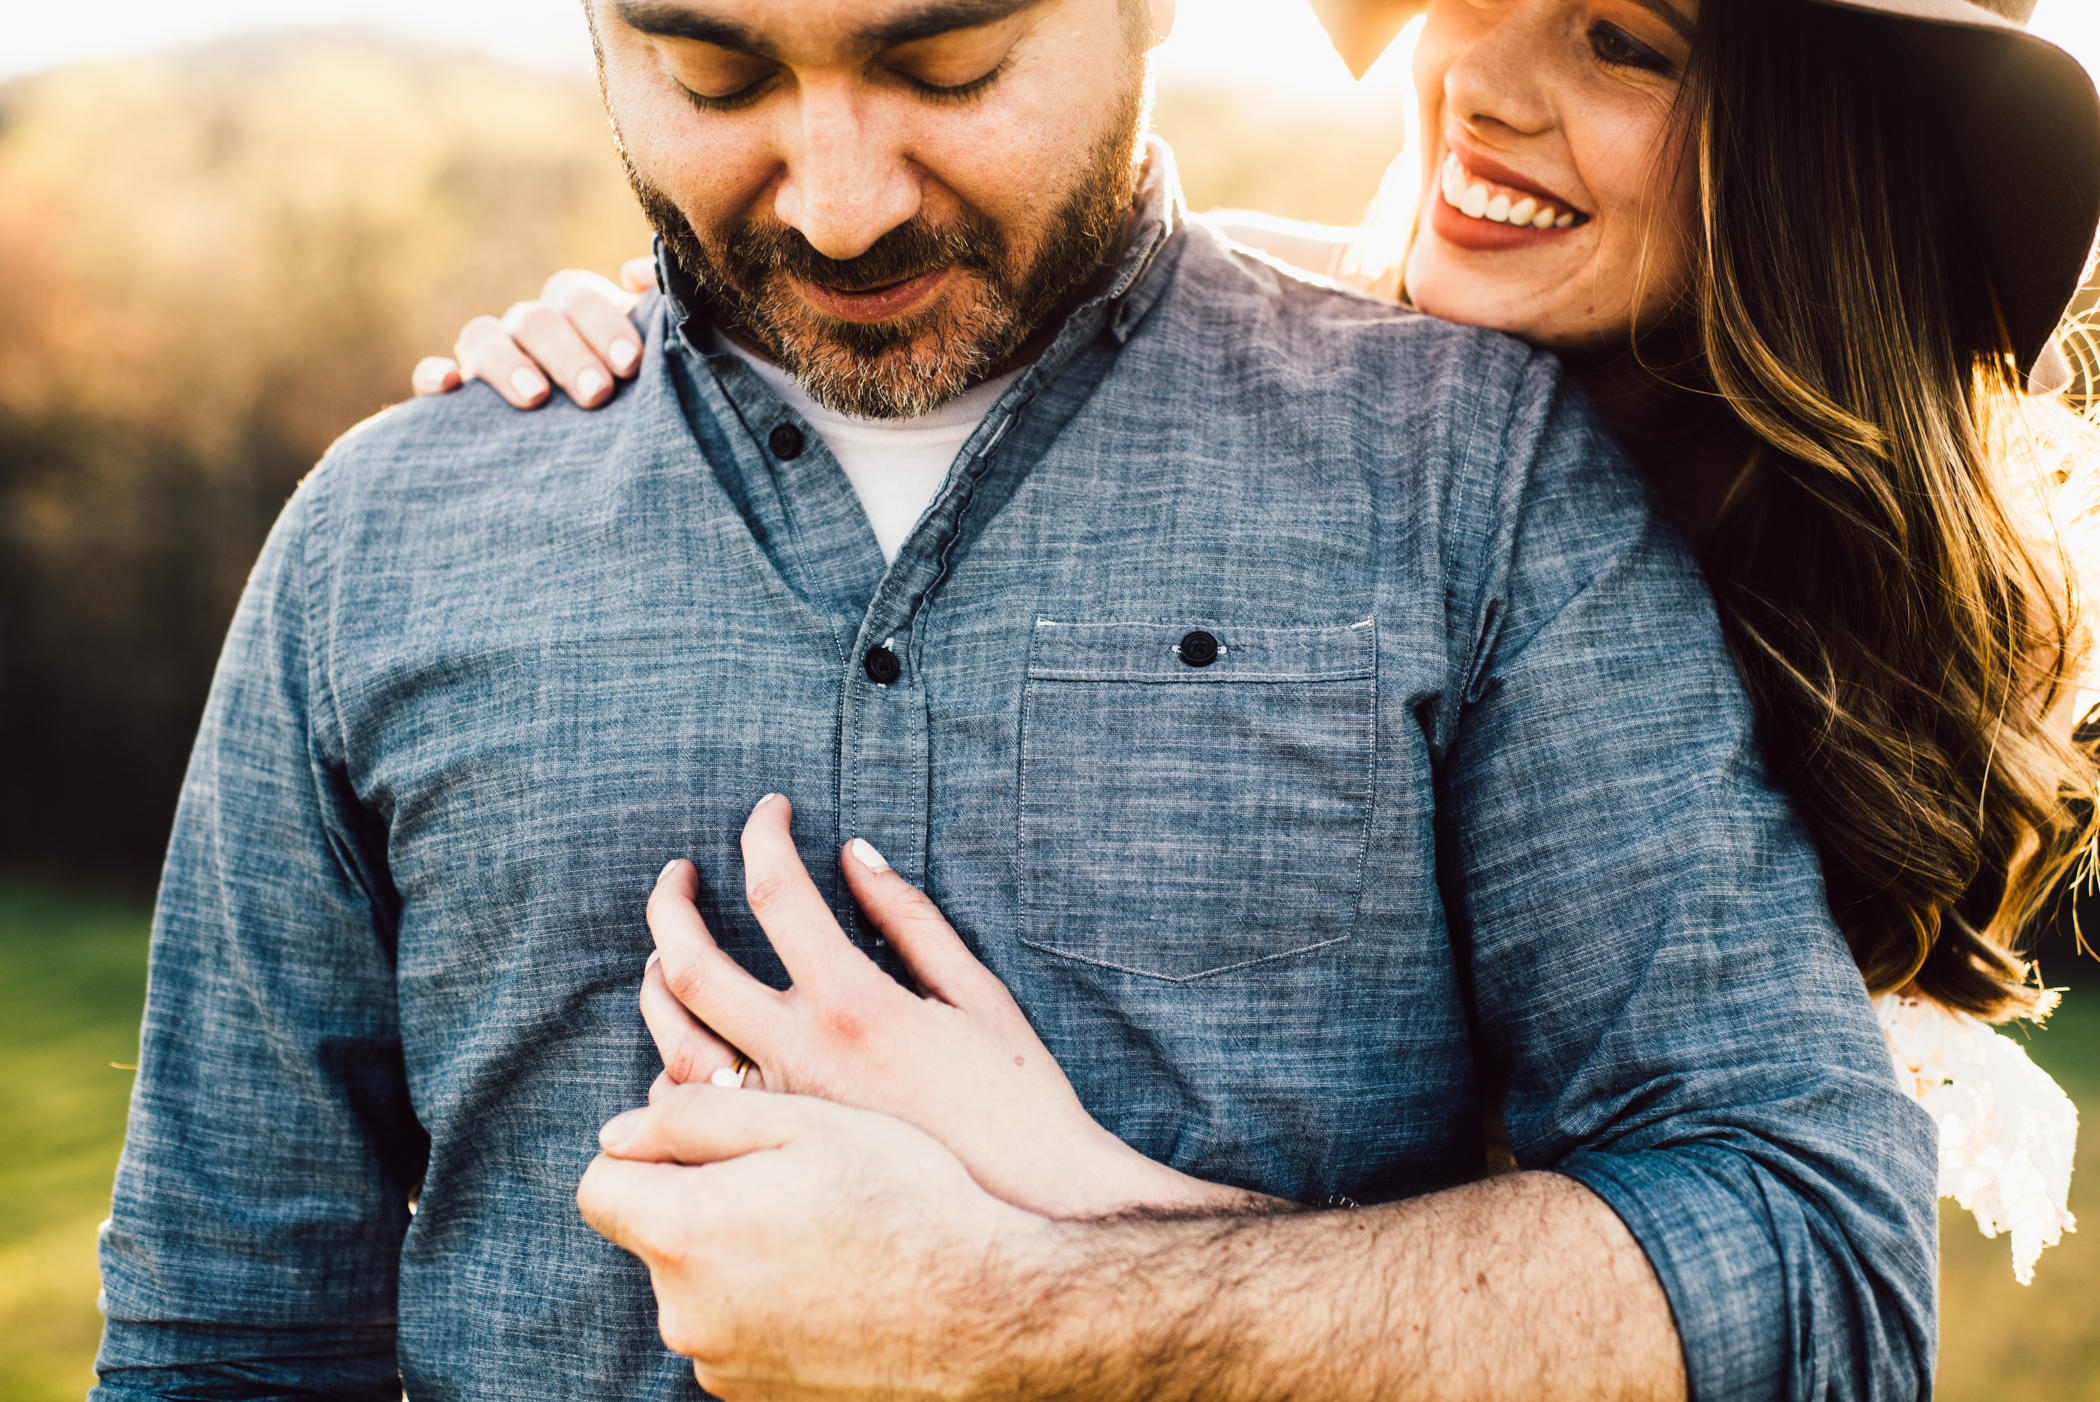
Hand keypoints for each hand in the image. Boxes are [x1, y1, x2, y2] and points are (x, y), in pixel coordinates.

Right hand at [411, 256, 654, 407]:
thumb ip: (657, 316)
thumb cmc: (635, 398)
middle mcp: (531, 330)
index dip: (603, 323)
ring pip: (482, 337)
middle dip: (568, 355)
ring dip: (507, 363)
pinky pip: (429, 376)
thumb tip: (633, 274)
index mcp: (576, 314)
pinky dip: (433, 376)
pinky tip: (449, 385)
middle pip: (536, 320)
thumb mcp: (656, 358)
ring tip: (537, 398)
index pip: (577, 296)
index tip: (631, 363)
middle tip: (598, 394)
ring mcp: (490, 359)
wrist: (596, 456)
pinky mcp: (455, 397)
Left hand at [579, 1084, 1052, 1399]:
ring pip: (698, 1287)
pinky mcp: (757, 1399)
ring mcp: (719, 1366)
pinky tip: (837, 1286)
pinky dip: (769, 1306)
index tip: (707, 1145)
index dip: (645, 1154)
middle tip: (794, 1183)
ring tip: (827, 1236)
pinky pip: (736, 1333)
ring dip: (737, 1257)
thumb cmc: (903, 1200)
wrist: (987, 1313)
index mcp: (683, 1233)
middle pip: (654, 1238)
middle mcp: (684, 1313)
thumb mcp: (804, 1122)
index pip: (599, 1185)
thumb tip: (620, 1134)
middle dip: (700, 1203)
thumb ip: (693, 1116)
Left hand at [643, 793, 1259, 1218]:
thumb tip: (855, 853)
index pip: (777, 891)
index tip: (770, 811)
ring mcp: (777, 1124)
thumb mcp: (976, 995)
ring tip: (663, 958)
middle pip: (688, 968)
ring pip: (673, 1048)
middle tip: (677, 877)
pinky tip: (688, 1056)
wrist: (1034, 1220)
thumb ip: (910, 920)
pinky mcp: (772, 1175)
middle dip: (670, 906)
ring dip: (656, 988)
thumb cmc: (1019, 1102)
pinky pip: (692, 1125)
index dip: (765, 835)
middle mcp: (799, 1061)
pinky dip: (677, 1077)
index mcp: (853, 1005)